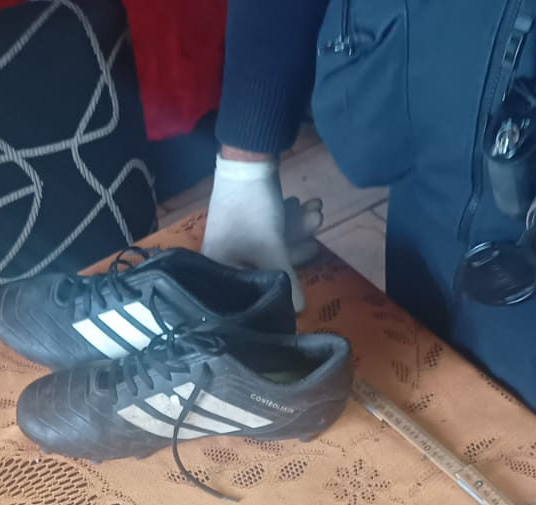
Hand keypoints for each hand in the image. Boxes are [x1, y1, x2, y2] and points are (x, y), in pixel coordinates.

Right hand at [201, 154, 323, 310]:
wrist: (247, 160)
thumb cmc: (253, 211)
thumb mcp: (272, 248)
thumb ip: (287, 280)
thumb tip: (300, 312)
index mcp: (218, 267)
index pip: (251, 287)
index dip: (280, 282)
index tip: (305, 269)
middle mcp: (222, 255)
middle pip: (265, 264)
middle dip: (296, 245)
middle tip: (317, 232)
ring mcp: (233, 237)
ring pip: (271, 243)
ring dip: (297, 228)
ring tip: (317, 212)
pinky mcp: (244, 220)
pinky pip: (268, 229)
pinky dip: (288, 220)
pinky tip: (306, 205)